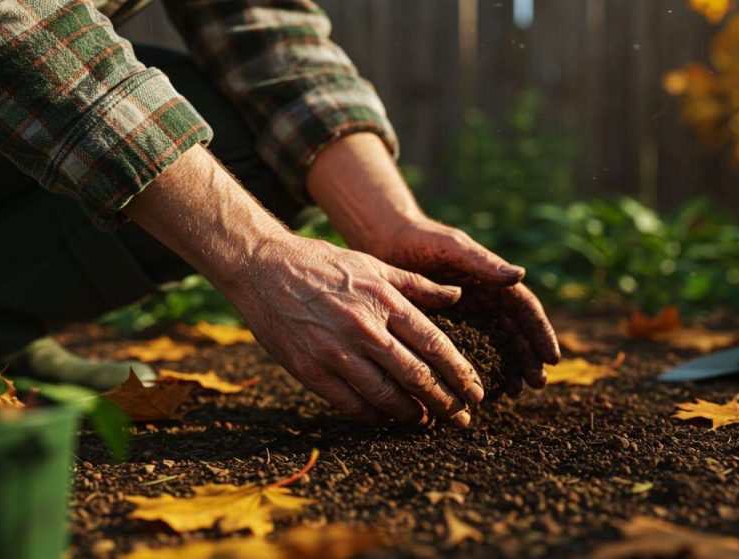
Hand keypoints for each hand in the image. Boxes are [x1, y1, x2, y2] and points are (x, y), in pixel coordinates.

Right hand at [226, 235, 483, 426]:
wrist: (263, 268)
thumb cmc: (323, 264)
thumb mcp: (374, 265)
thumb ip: (417, 285)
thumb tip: (457, 296)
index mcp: (385, 301)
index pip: (435, 345)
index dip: (460, 373)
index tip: (475, 391)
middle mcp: (364, 328)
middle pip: (417, 376)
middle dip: (445, 402)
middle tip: (462, 418)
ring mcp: (335, 352)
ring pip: (386, 396)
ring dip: (412, 415)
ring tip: (427, 423)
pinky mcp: (310, 370)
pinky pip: (351, 404)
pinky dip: (374, 416)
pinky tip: (387, 419)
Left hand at [364, 217, 560, 395]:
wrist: (385, 241)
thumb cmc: (422, 238)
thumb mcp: (452, 248)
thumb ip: (483, 262)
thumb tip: (520, 275)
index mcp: (492, 281)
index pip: (526, 309)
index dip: (540, 333)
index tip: (551, 358)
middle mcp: (484, 300)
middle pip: (515, 333)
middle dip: (529, 357)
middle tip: (537, 383)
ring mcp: (467, 315)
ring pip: (496, 345)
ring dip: (508, 367)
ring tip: (514, 391)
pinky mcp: (445, 327)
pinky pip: (467, 351)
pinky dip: (477, 369)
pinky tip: (478, 387)